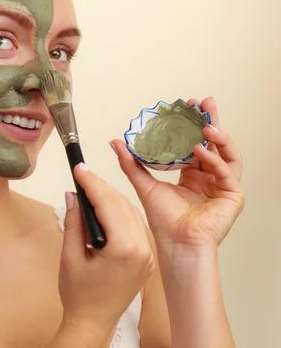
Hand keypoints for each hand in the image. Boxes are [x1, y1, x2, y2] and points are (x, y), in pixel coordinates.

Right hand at [59, 164, 154, 338]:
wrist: (94, 325)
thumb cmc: (78, 295)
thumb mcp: (69, 256)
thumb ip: (74, 223)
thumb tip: (74, 195)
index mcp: (125, 248)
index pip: (109, 204)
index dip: (93, 183)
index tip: (79, 168)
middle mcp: (143, 248)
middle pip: (123, 205)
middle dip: (102, 188)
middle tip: (81, 175)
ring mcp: (148, 254)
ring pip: (131, 213)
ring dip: (112, 198)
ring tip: (90, 189)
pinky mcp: (147, 258)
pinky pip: (135, 226)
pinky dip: (120, 213)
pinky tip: (105, 208)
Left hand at [111, 97, 243, 253]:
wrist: (176, 244)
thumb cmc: (164, 222)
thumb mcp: (145, 185)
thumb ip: (131, 163)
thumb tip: (116, 142)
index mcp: (192, 175)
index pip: (195, 143)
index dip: (192, 125)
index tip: (186, 106)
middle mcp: (209, 178)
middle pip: (213, 143)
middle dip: (211, 121)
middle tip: (205, 103)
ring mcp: (222, 186)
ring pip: (227, 154)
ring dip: (218, 137)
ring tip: (206, 125)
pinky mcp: (232, 196)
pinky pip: (227, 172)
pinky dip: (215, 160)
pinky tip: (201, 150)